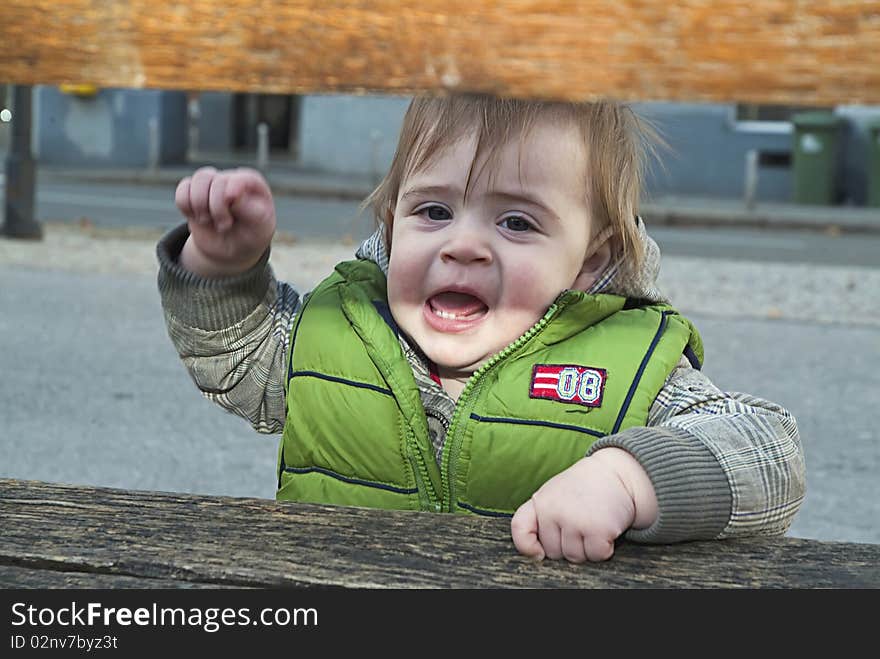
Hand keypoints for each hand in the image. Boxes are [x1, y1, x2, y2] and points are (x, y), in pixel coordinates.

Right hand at [175, 167, 276, 276]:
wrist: (231, 249)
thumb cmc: (250, 235)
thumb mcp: (258, 227)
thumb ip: (248, 209)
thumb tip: (229, 194)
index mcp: (252, 183)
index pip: (239, 179)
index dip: (232, 193)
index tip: (230, 216)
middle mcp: (231, 178)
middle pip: (217, 181)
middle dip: (217, 209)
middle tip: (225, 226)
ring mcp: (211, 183)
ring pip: (198, 180)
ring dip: (200, 205)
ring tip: (208, 220)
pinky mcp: (193, 191)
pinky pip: (182, 190)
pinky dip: (185, 206)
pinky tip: (196, 217)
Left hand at [510, 448, 657, 562]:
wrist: (616, 472)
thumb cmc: (583, 488)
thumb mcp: (554, 493)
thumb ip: (542, 517)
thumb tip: (537, 554)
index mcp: (540, 501)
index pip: (520, 529)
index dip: (527, 546)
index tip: (539, 553)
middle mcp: (554, 511)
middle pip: (554, 552)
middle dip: (568, 545)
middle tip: (581, 523)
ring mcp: (575, 521)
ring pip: (576, 557)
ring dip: (587, 548)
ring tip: (593, 523)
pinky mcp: (598, 529)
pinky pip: (597, 555)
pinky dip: (605, 548)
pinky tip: (606, 528)